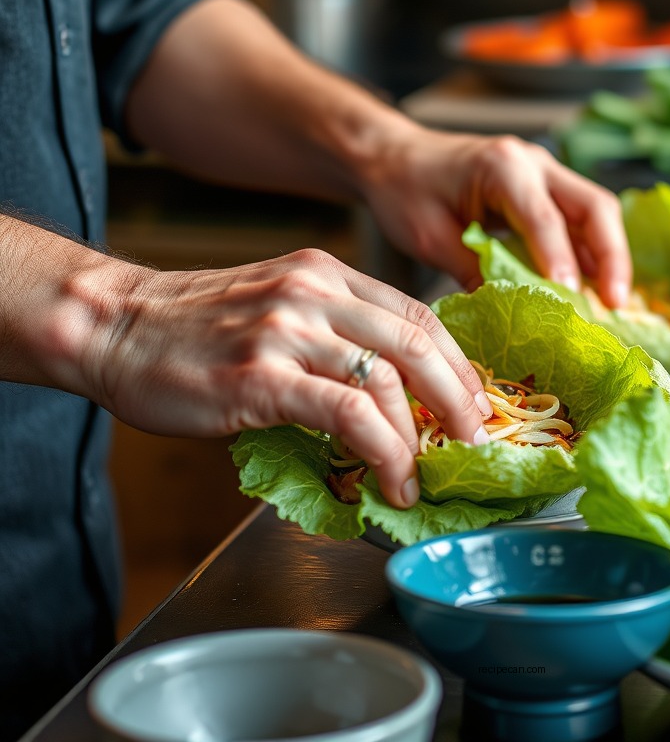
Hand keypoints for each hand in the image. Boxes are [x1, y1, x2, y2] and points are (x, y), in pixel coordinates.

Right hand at [37, 242, 489, 508]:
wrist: (112, 325)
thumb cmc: (192, 328)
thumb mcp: (275, 305)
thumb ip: (331, 332)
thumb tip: (389, 394)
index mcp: (326, 274)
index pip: (417, 313)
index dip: (455, 363)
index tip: (472, 401)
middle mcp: (316, 292)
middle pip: (418, 342)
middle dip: (458, 397)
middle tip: (474, 439)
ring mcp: (289, 330)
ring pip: (387, 380)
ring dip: (418, 437)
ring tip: (421, 475)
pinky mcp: (262, 375)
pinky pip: (347, 413)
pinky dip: (382, 450)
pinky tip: (388, 479)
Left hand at [361, 128, 632, 307]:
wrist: (393, 157)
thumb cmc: (404, 190)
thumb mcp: (429, 238)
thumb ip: (474, 272)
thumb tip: (514, 315)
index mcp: (502, 166)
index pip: (543, 218)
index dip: (560, 260)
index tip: (574, 299)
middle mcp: (533, 162)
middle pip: (594, 206)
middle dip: (612, 256)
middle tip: (616, 303)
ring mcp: (545, 172)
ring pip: (597, 212)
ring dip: (610, 256)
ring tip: (613, 303)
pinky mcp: (545, 188)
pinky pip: (581, 220)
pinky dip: (591, 253)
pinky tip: (595, 288)